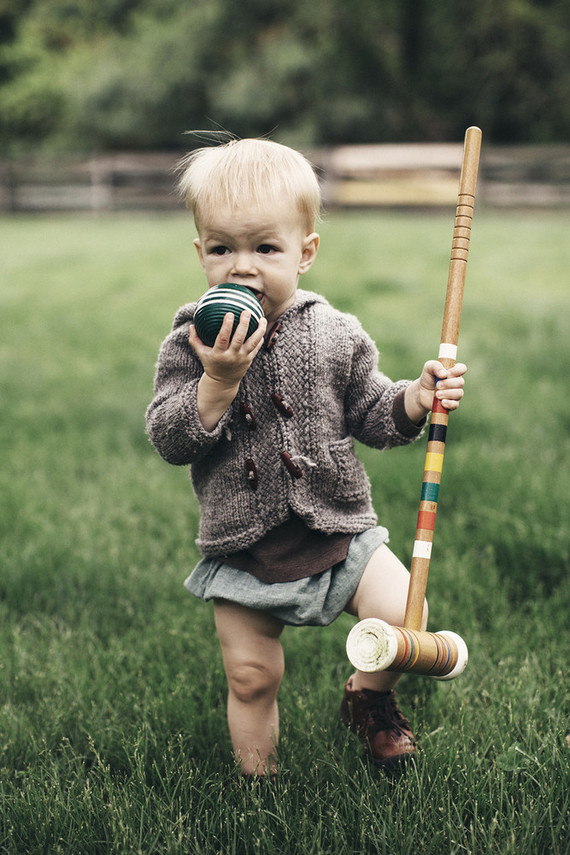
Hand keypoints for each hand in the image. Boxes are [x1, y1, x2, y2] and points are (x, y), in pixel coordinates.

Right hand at [190, 310, 266, 430]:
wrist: (223, 382)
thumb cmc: (211, 363)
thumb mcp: (201, 353)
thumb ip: (195, 339)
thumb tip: (192, 325)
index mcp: (219, 354)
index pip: (223, 338)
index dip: (227, 326)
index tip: (229, 313)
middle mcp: (232, 356)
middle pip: (239, 338)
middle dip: (244, 324)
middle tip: (247, 311)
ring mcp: (242, 358)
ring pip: (253, 342)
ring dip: (259, 330)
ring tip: (262, 318)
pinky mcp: (249, 360)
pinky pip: (257, 347)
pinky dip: (260, 337)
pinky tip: (262, 327)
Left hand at [405, 360, 466, 422]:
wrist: (421, 392)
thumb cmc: (427, 378)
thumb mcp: (428, 368)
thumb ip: (435, 366)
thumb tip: (444, 374)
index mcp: (453, 372)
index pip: (462, 368)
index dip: (456, 371)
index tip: (446, 374)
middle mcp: (457, 382)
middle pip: (461, 382)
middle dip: (448, 384)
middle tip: (437, 385)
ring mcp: (455, 394)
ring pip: (459, 393)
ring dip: (447, 393)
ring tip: (437, 394)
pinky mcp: (452, 404)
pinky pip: (455, 405)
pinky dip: (448, 403)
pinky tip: (442, 402)